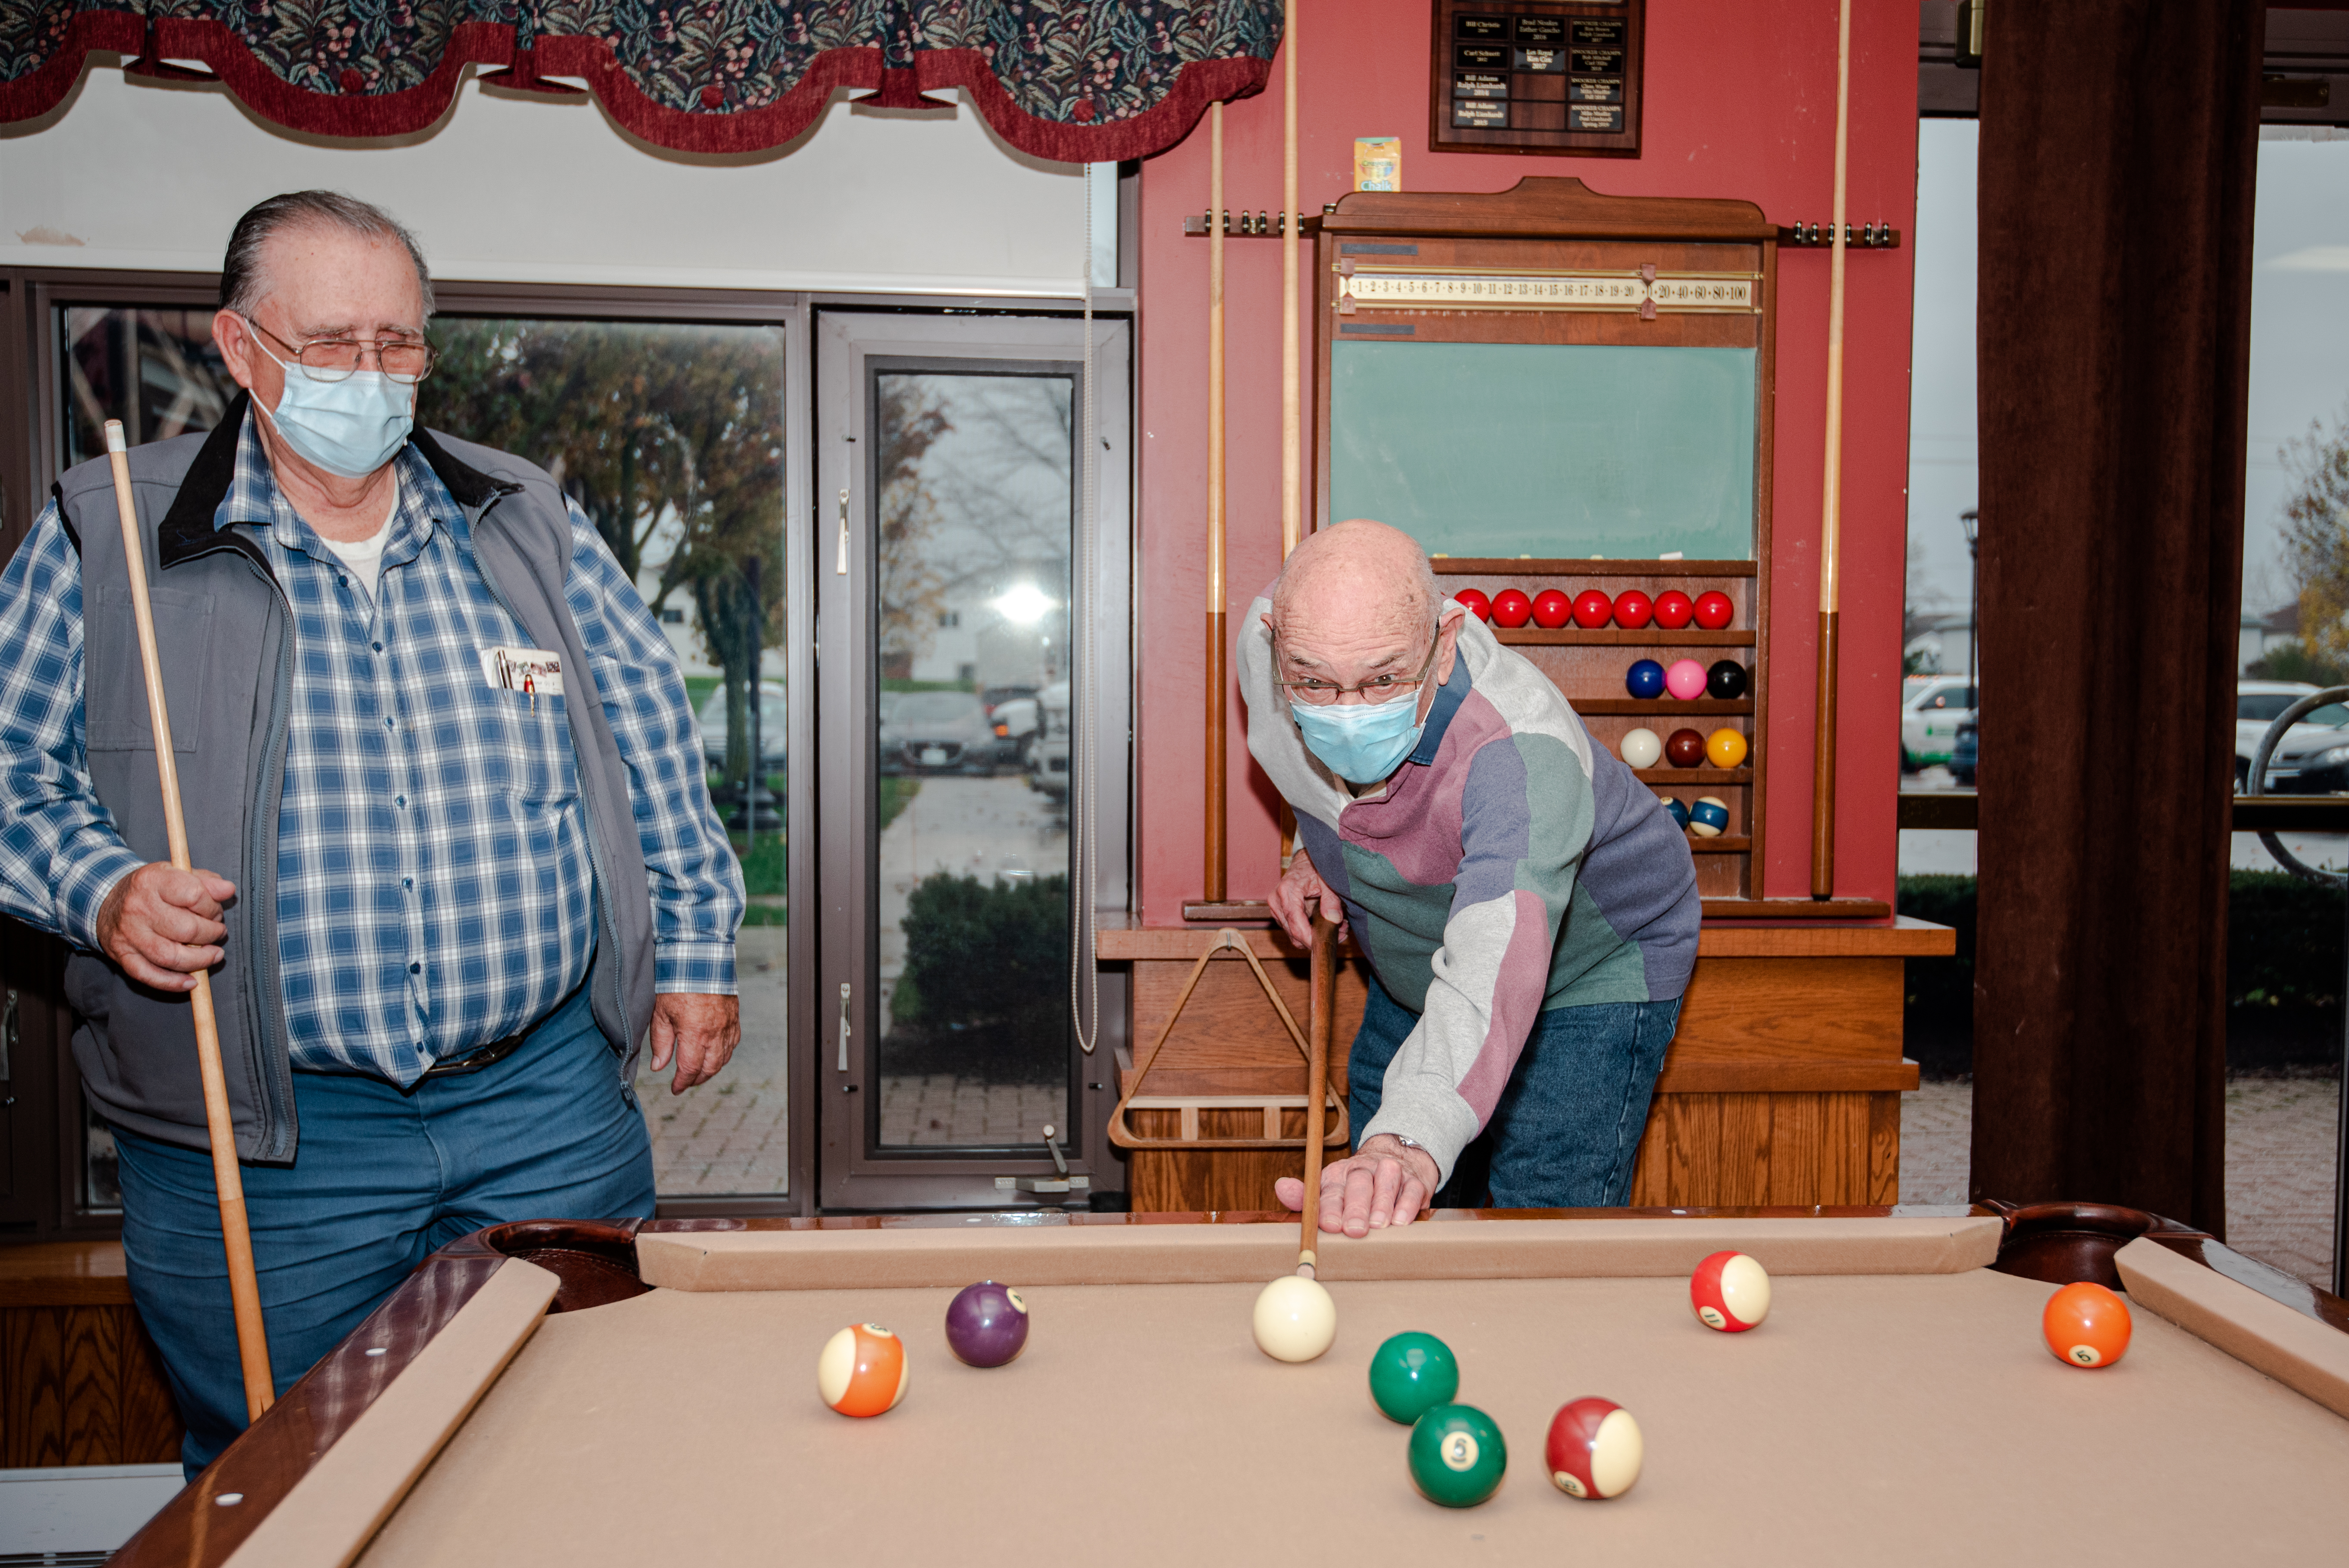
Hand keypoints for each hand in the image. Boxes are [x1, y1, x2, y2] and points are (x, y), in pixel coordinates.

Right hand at [96, 863, 235, 991]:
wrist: (105, 900)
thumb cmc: (151, 889)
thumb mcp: (176, 873)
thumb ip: (206, 881)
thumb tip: (227, 890)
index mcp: (153, 881)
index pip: (194, 895)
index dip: (213, 906)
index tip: (215, 911)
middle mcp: (138, 908)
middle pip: (186, 929)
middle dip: (211, 934)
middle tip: (217, 932)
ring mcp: (129, 934)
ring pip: (171, 956)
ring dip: (200, 960)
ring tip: (214, 954)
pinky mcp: (123, 956)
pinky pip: (149, 975)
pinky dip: (173, 982)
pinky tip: (191, 981)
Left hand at [648, 992, 739, 1092]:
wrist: (700, 960)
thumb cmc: (677, 984)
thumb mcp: (661, 1014)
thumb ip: (661, 1042)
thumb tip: (659, 1066)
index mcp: (694, 1034)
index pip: (689, 1069)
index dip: (682, 1083)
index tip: (675, 1088)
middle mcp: (715, 1033)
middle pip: (710, 1069)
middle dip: (697, 1079)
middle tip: (686, 1082)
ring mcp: (727, 1026)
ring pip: (723, 1058)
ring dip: (711, 1069)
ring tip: (699, 1071)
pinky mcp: (734, 1017)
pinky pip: (732, 1043)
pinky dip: (724, 1053)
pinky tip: (715, 1053)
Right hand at [1268, 849, 1347, 948]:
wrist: (1304, 860)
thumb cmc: (1315, 867)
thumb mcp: (1327, 881)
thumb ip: (1331, 900)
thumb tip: (1334, 920)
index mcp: (1287, 891)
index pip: (1295, 924)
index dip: (1309, 939)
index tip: (1325, 944)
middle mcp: (1276, 901)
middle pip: (1293, 933)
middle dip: (1315, 939)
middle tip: (1340, 934)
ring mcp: (1275, 908)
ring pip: (1293, 934)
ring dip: (1313, 936)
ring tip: (1336, 927)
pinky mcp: (1278, 912)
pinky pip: (1292, 929)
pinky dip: (1308, 931)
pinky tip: (1324, 924)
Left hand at [1274, 1133, 1438, 1236]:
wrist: (1397, 1158)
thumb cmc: (1356, 1187)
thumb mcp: (1329, 1189)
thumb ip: (1305, 1196)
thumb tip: (1281, 1188)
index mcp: (1339, 1173)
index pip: (1331, 1189)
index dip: (1329, 1207)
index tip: (1328, 1225)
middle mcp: (1364, 1169)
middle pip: (1358, 1184)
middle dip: (1355, 1208)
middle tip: (1354, 1230)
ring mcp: (1390, 1172)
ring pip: (1386, 1184)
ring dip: (1382, 1205)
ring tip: (1379, 1226)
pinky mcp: (1415, 1180)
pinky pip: (1412, 1190)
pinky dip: (1407, 1206)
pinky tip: (1401, 1222)